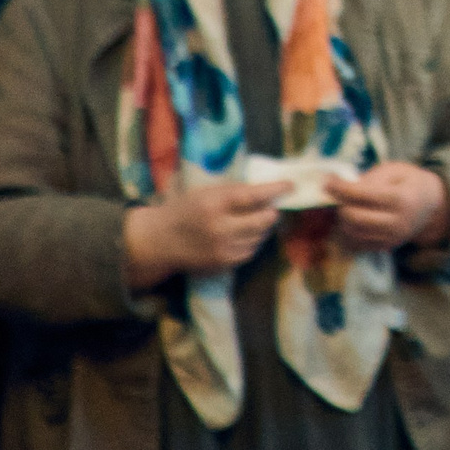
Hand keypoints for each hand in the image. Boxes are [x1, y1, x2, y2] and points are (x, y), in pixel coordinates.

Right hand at [124, 180, 288, 287]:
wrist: (159, 241)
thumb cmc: (184, 210)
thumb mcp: (205, 192)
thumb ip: (234, 191)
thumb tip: (268, 190)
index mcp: (213, 204)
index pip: (252, 196)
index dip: (275, 190)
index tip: (290, 186)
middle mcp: (219, 228)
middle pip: (262, 220)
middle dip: (272, 212)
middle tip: (273, 206)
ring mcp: (222, 249)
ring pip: (260, 237)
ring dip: (264, 227)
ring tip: (258, 219)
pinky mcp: (223, 264)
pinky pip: (250, 251)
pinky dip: (254, 241)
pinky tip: (245, 234)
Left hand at [326, 163, 449, 252]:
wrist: (429, 205)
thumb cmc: (409, 183)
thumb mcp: (394, 170)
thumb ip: (370, 178)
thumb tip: (342, 188)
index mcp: (401, 199)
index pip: (362, 195)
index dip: (340, 187)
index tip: (327, 181)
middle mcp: (397, 222)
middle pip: (354, 217)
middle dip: (341, 204)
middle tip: (337, 194)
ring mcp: (392, 238)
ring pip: (352, 232)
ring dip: (343, 219)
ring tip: (346, 205)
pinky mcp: (385, 247)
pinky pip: (357, 244)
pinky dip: (348, 231)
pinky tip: (351, 219)